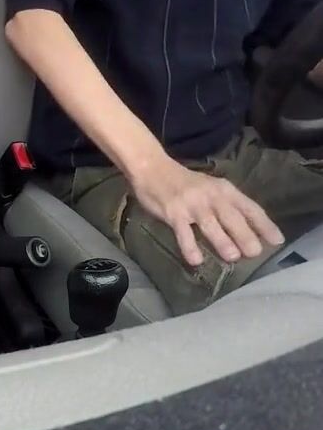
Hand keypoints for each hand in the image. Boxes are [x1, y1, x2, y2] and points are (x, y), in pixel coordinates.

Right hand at [128, 157, 283, 266]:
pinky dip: (190, 247)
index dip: (264, 224)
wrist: (153, 169)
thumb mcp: (211, 188)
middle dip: (246, 235)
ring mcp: (192, 205)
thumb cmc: (185, 183)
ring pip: (210, 225)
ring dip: (222, 241)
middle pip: (232, 218)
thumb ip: (226, 206)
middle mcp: (211, 196)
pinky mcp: (173, 213)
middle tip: (254, 253)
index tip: (277, 241)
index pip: (250, 208)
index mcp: (225, 190)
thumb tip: (245, 233)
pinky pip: (183, 233)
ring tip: (232, 257)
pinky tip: (196, 260)